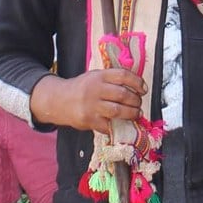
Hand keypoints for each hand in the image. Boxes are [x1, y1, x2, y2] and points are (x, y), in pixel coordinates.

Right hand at [30, 67, 144, 134]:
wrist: (59, 100)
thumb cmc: (81, 89)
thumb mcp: (94, 76)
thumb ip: (112, 79)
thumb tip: (136, 87)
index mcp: (99, 76)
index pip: (123, 76)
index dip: (137, 82)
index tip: (143, 89)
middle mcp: (95, 89)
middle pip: (123, 94)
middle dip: (136, 101)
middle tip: (138, 104)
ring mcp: (92, 106)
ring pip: (118, 111)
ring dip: (131, 113)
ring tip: (136, 114)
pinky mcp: (89, 120)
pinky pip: (109, 125)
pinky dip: (118, 126)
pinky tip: (122, 124)